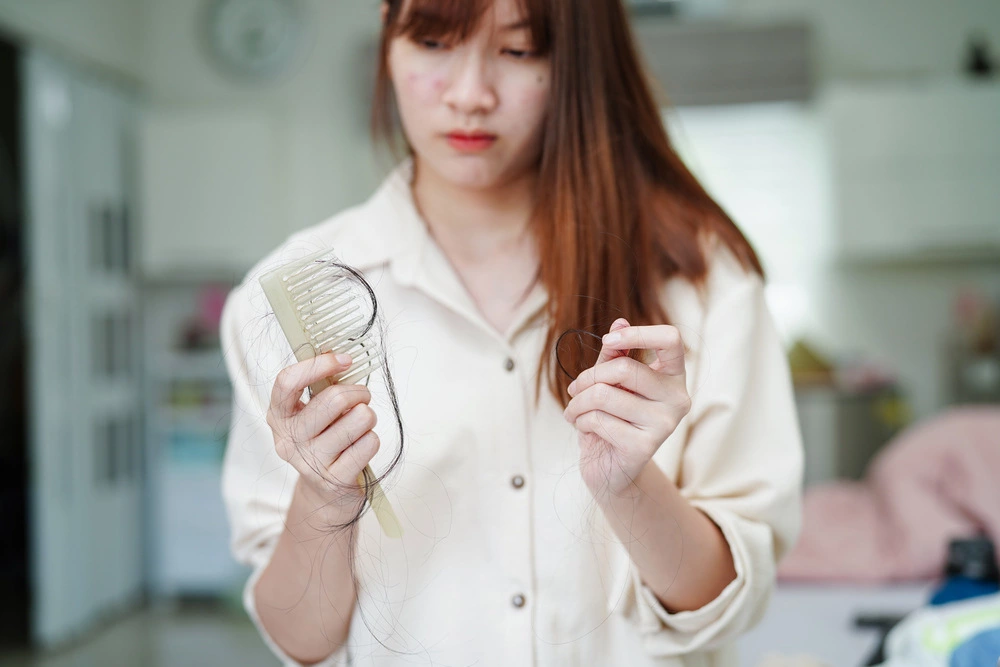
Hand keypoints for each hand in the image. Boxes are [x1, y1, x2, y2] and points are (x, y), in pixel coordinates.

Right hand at [266, 353, 379, 516]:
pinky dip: (372, 439)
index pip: (287, 381)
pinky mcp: (334, 479)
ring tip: (361, 424)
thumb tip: (341, 357)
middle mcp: (288, 440)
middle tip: (362, 397)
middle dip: (358, 393)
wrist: (326, 494)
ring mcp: (310, 462)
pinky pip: (368, 443)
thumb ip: (321, 386)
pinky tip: (361, 446)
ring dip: (368, 416)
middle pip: (332, 399)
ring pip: (358, 419)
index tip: (344, 360)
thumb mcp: (313, 412)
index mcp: (278, 416)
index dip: (318, 365)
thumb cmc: (324, 440)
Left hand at [563, 318, 690, 497]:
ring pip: (604, 395)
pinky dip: (580, 421)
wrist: (609, 466)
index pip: (671, 339)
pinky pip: (598, 419)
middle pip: (624, 369)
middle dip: (588, 377)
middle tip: (575, 388)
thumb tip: (620, 321)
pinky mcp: (645, 446)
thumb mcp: (611, 380)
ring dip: (577, 402)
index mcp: (674, 376)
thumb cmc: (611, 416)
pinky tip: (584, 429)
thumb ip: (616, 353)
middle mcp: (677, 399)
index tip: (609, 341)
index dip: (636, 333)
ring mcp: (664, 424)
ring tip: (574, 410)